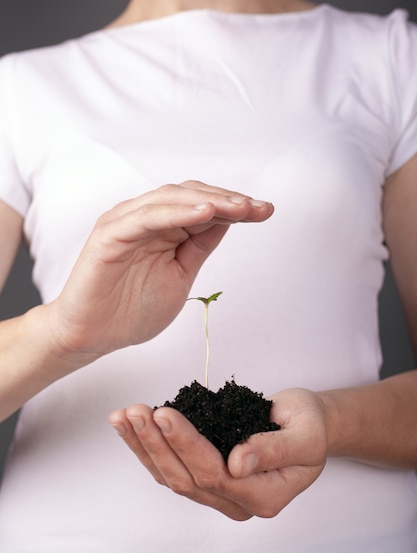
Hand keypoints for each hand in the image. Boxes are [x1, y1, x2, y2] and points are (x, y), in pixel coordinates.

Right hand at [45, 181, 272, 363]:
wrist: (92, 337)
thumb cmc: (130, 311)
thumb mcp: (180, 276)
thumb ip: (199, 246)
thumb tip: (228, 220)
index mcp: (161, 227)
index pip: (201, 205)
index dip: (234, 207)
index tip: (264, 211)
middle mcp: (143, 219)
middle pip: (189, 195)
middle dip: (227, 200)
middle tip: (258, 208)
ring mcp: (125, 223)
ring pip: (170, 199)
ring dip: (207, 201)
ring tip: (238, 207)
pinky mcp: (109, 234)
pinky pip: (146, 217)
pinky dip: (176, 212)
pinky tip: (204, 213)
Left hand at [109, 388, 326, 520]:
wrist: (307, 426)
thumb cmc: (310, 425)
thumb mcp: (306, 434)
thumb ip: (274, 449)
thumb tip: (236, 463)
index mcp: (265, 496)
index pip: (216, 474)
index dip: (186, 444)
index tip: (164, 413)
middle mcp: (238, 502)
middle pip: (187, 479)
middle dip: (157, 444)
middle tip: (135, 411)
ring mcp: (220, 494)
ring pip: (172, 477)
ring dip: (144, 446)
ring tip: (122, 416)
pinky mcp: (207, 478)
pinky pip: (172, 468)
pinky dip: (148, 447)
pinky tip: (130, 426)